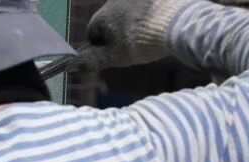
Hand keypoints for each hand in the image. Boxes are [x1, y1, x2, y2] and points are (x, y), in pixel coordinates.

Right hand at [69, 0, 189, 70]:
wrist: (178, 22)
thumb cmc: (141, 42)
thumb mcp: (115, 57)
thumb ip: (91, 61)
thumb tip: (69, 67)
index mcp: (103, 16)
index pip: (93, 32)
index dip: (100, 45)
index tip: (114, 54)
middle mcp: (115, 1)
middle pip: (110, 20)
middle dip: (117, 32)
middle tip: (133, 46)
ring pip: (128, 12)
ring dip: (132, 22)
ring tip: (148, 35)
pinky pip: (145, 6)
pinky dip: (148, 15)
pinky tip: (159, 24)